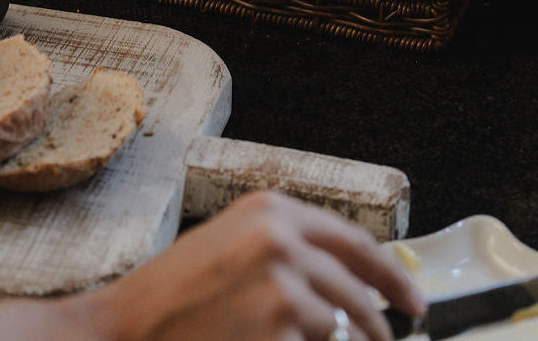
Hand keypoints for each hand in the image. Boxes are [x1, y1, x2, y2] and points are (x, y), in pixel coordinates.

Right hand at [90, 190, 424, 340]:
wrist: (126, 330)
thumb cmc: (173, 295)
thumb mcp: (230, 246)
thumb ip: (287, 250)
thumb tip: (346, 279)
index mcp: (269, 209)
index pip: (353, 240)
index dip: (390, 273)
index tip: (411, 297)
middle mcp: (281, 236)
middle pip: (358, 287)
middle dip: (380, 321)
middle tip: (389, 337)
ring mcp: (282, 282)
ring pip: (341, 327)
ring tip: (306, 340)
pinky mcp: (281, 326)